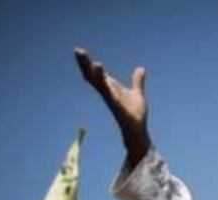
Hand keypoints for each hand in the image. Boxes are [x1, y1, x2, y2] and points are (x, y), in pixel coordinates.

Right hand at [74, 47, 149, 166]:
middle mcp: (107, 92)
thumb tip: (141, 69)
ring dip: (95, 73)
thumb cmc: (134, 114)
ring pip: (99, 84)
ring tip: (95, 62)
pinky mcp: (117, 107)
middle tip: (77, 50)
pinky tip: (105, 78)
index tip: (79, 50)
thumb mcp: (137, 93)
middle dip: (84, 64)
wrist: (138, 130)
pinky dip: (106, 86)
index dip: (87, 63)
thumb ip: (137, 81)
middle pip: (92, 76)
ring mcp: (111, 99)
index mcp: (110, 88)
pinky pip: (110, 95)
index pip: (96, 73)